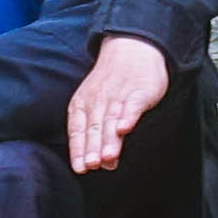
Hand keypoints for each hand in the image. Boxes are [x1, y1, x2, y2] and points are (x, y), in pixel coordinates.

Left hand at [66, 33, 170, 173]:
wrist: (132, 49)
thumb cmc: (112, 83)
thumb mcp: (97, 105)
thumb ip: (99, 135)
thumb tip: (105, 164)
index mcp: (83, 104)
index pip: (78, 130)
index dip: (79, 149)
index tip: (80, 168)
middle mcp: (98, 101)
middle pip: (94, 127)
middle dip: (92, 148)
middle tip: (91, 165)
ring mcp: (118, 95)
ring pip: (112, 119)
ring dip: (109, 139)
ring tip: (108, 157)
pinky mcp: (139, 91)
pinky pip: (132, 105)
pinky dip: (128, 116)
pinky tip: (125, 128)